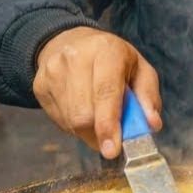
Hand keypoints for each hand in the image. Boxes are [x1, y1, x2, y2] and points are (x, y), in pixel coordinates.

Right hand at [33, 26, 161, 158]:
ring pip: (70, 120)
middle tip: (112, 135)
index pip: (105, 92)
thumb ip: (149, 97)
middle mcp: (76, 57)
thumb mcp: (140, 69)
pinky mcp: (39, 85)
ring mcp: (53, 71)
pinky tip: (81, 108)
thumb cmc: (113, 60)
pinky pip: (58, 120)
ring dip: (88, 130)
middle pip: (83, 113)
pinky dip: (74, 124)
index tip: (111, 150)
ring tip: (97, 114)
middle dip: (99, 132)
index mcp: (106, 50)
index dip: (108, 124)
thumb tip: (152, 125)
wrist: (72, 42)